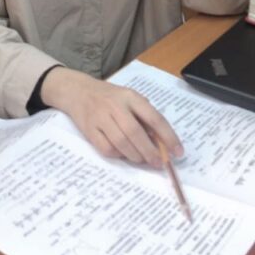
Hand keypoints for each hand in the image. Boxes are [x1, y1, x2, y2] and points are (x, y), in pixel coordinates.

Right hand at [41, 68, 182, 167]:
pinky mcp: (89, 129)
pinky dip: (118, 155)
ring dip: (135, 156)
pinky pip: (106, 148)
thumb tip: (161, 141)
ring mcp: (100, 117)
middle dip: (150, 151)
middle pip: (135, 133)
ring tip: (142, 160)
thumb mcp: (128, 97)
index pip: (154, 118)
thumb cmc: (109, 96)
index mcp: (130, 97)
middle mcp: (115, 106)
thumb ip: (144, 115)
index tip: (177, 152)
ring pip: (121, 143)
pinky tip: (123, 154)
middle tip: (158, 163)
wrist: (77, 91)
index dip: (168, 137)